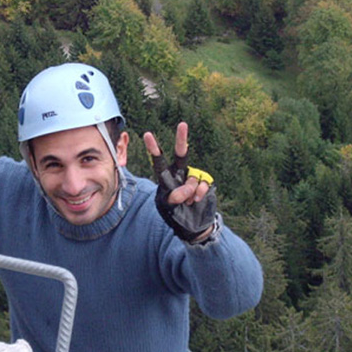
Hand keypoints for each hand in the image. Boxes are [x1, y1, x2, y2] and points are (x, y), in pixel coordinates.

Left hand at [143, 122, 216, 242]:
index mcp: (165, 178)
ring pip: (192, 176)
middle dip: (181, 139)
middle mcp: (179, 174)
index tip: (147, 134)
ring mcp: (192, 178)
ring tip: (187, 202)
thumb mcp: (168, 208)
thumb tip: (184, 190)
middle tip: (182, 124)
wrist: (193, 226)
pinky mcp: (204, 184)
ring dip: (189, 190)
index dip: (153, 148)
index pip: (158, 160)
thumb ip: (173, 198)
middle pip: (180, 154)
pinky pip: (202, 184)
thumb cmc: (175, 215)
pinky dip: (199, 194)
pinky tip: (196, 201)